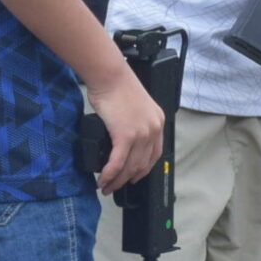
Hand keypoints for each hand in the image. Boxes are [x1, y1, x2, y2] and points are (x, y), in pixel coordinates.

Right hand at [87, 69, 165, 193]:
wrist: (109, 75)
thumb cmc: (116, 84)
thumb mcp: (135, 105)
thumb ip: (134, 122)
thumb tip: (122, 138)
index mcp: (157, 122)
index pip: (155, 154)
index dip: (143, 169)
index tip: (134, 176)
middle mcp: (153, 129)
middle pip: (142, 164)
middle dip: (128, 179)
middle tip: (116, 186)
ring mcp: (141, 134)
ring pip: (130, 167)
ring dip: (117, 180)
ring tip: (106, 186)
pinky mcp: (125, 136)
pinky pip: (118, 162)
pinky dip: (110, 174)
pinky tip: (103, 179)